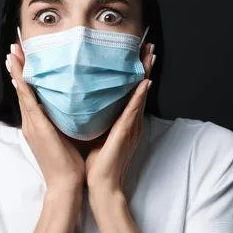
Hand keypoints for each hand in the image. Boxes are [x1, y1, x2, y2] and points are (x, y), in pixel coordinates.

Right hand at [7, 43, 84, 193]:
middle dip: (17, 67)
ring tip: (13, 53)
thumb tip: (71, 104)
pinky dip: (24, 88)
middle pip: (22, 89)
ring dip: (17, 72)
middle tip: (14, 46)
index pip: (29, 94)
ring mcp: (32, 125)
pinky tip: (20, 75)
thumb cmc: (68, 163)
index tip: (21, 56)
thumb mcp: (64, 136)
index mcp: (37, 124)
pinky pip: (29, 103)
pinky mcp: (37, 129)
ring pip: (22, 93)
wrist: (65, 184)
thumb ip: (63, 120)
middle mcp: (31, 122)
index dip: (24, 74)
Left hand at [85, 42, 155, 193]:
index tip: (136, 52)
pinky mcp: (126, 133)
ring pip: (140, 94)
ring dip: (145, 74)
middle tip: (148, 45)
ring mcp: (130, 127)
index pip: (130, 90)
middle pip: (139, 87)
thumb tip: (83, 101)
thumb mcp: (95, 133)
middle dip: (144, 66)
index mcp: (123, 121)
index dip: (134, 71)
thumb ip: (95, 117)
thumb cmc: (97, 163)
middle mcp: (130, 121)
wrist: (101, 186)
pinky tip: (143, 82)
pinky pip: (133, 111)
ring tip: (150, 55)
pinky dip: (139, 96)